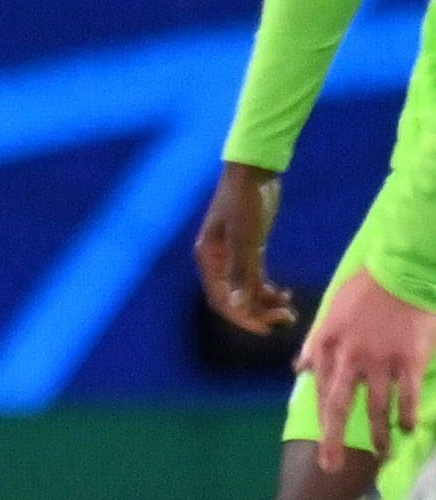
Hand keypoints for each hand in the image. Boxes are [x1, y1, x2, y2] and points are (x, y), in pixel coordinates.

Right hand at [194, 163, 295, 333]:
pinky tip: (285, 294)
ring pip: (246, 290)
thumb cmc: (245, 202)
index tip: (268, 328)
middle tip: (286, 320)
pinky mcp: (249, 248)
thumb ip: (242, 272)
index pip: (221, 299)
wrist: (254, 171)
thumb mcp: (245, 238)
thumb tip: (238, 305)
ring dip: (265, 303)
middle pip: (234, 298)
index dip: (243, 317)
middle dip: (257, 313)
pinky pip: (255, 278)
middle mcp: (217, 261)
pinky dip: (268, 289)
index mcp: (208, 259)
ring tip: (290, 310)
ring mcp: (232, 255)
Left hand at [300, 269, 435, 471]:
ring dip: (379, 434)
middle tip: (332, 467)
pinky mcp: (409, 361)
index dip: (323, 417)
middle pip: (339, 407)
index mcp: (326, 346)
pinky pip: (407, 396)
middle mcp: (349, 358)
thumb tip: (299, 368)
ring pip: (376, 407)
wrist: (401, 273)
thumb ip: (315, 344)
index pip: (321, 389)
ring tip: (382, 454)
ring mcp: (380, 361)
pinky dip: (407, 415)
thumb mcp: (329, 314)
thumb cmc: (364, 291)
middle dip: (334, 440)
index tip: (325, 438)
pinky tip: (408, 429)